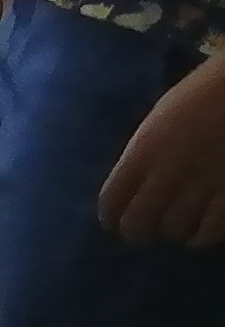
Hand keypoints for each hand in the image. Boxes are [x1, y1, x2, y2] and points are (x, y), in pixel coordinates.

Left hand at [97, 47, 224, 247]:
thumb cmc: (206, 92)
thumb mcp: (162, 117)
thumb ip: (145, 152)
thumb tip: (131, 189)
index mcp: (145, 149)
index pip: (112, 200)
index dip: (111, 216)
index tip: (114, 220)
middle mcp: (171, 171)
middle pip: (139, 224)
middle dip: (138, 232)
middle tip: (145, 231)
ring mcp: (207, 183)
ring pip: (177, 230)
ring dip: (176, 232)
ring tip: (180, 227)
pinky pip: (215, 230)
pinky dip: (207, 234)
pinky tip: (206, 229)